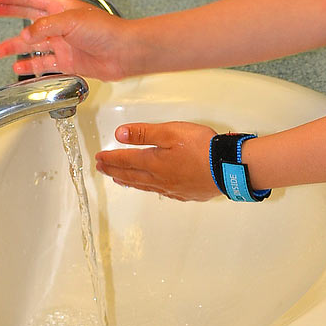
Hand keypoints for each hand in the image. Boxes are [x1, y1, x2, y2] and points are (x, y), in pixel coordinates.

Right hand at [0, 0, 132, 80]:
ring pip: (33, 44)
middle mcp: (62, 25)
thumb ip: (45, 27)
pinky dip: (30, 65)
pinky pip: (44, 63)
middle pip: (28, 18)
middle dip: (9, 14)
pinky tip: (19, 67)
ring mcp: (64, 43)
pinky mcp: (69, 61)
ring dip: (14, 46)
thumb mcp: (72, 21)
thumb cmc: (107, 31)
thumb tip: (25, 36)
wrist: (125, 52)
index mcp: (62, 9)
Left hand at [95, 121, 219, 201]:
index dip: (111, 158)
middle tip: (101, 169)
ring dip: (128, 180)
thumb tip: (120, 134)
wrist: (226, 167)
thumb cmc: (201, 147)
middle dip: (114, 170)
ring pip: (143, 185)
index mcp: (153, 162)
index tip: (98, 158)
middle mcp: (158, 178)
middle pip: (131, 174)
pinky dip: (148, 188)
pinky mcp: (185, 193)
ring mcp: (171, 187)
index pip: (126, 159)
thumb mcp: (171, 132)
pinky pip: (159, 191)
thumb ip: (145, 133)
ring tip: (118, 179)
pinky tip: (150, 188)